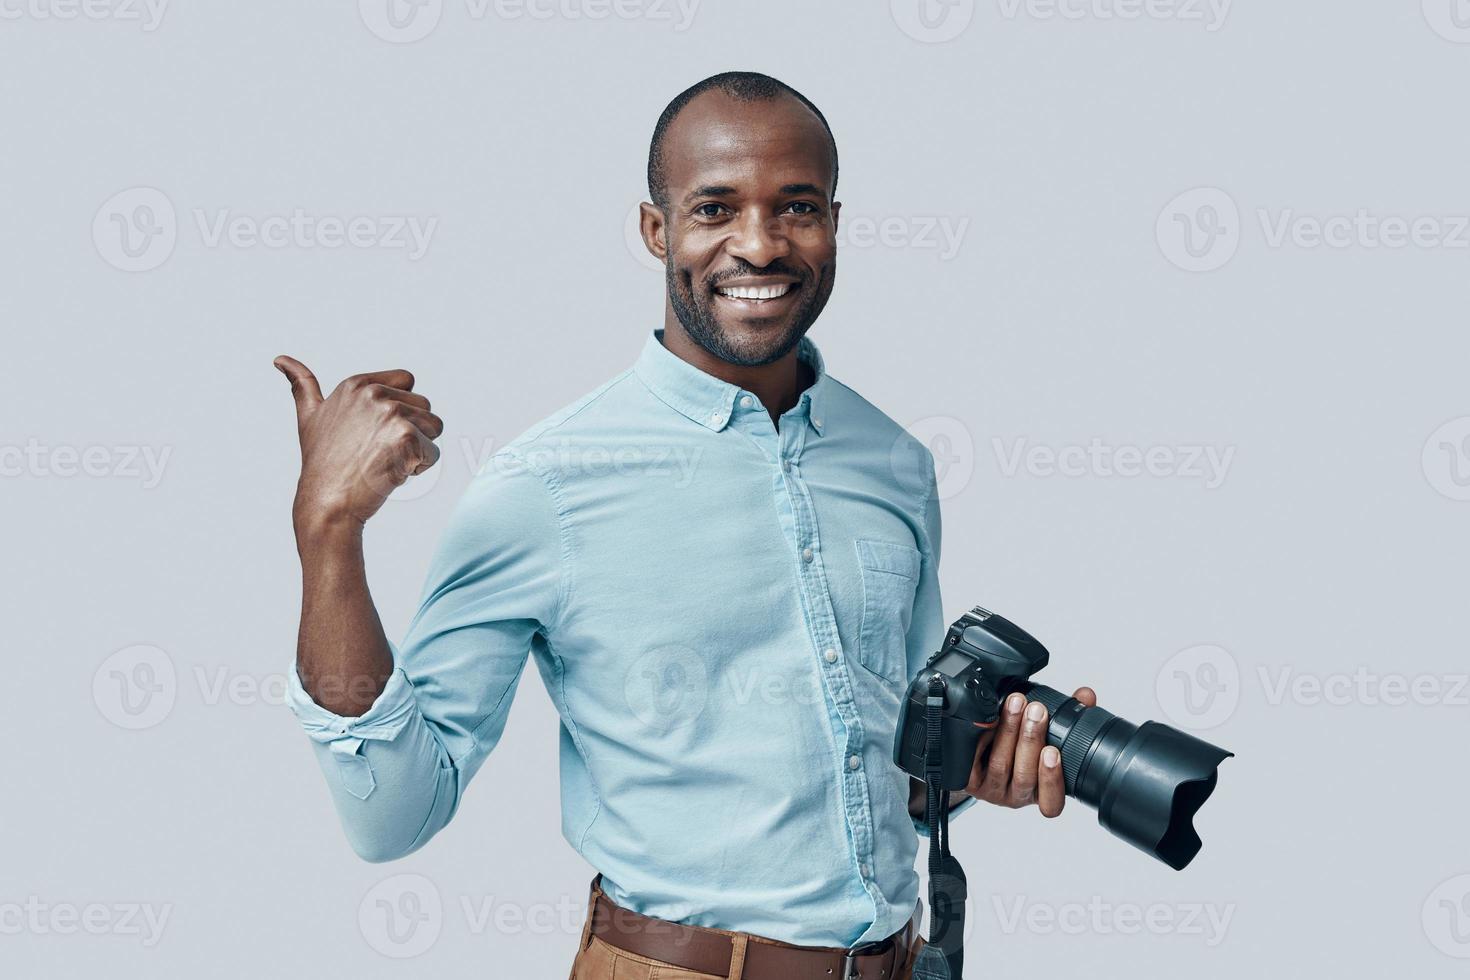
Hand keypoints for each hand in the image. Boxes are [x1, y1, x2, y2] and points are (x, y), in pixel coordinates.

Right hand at [274, 356, 443, 531]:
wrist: (328, 502)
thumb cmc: (322, 463)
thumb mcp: (309, 416)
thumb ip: (301, 385)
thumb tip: (280, 359)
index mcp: (357, 384)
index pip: (408, 381)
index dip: (400, 407)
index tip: (374, 429)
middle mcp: (375, 394)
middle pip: (425, 406)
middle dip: (411, 430)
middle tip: (377, 451)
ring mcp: (391, 414)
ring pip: (434, 428)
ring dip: (417, 449)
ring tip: (384, 461)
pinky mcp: (407, 438)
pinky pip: (433, 453)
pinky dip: (419, 468)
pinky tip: (390, 473)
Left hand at [964, 687, 1097, 817]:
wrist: (979, 748)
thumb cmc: (1020, 742)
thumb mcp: (1047, 731)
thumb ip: (1069, 716)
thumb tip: (1086, 695)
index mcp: (1041, 790)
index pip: (1051, 803)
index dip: (1052, 780)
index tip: (1053, 751)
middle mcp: (1017, 795)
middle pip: (1025, 775)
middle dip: (1031, 739)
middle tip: (1036, 710)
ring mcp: (991, 789)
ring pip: (1001, 765)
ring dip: (1009, 731)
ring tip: (1015, 704)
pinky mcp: (969, 779)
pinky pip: (974, 761)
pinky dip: (983, 736)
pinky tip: (989, 718)